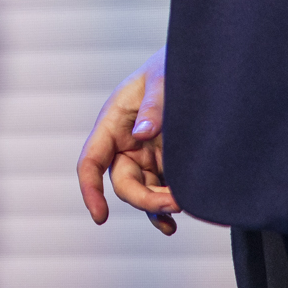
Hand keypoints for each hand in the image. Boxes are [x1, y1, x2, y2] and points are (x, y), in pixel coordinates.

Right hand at [77, 49, 177, 233]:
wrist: (197, 63)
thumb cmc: (171, 65)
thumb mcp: (162, 80)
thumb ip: (153, 106)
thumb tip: (143, 134)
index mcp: (112, 122)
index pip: (91, 161)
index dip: (90, 190)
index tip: (100, 216)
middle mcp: (124, 143)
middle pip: (122, 183)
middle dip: (144, 198)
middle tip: (175, 203)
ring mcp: (145, 154)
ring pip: (143, 191)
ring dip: (158, 205)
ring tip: (182, 208)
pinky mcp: (165, 162)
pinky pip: (159, 190)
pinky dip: (163, 209)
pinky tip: (171, 224)